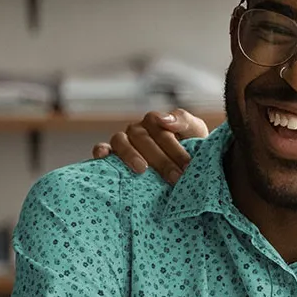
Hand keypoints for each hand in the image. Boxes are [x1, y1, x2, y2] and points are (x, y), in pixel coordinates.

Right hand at [91, 109, 209, 183]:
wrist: (183, 170)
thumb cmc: (190, 149)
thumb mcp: (195, 132)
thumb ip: (184, 120)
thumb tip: (164, 119)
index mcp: (157, 122)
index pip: (160, 126)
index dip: (173, 146)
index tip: (187, 165)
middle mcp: (138, 130)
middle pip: (142, 137)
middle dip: (160, 159)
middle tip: (175, 178)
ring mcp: (124, 141)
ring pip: (120, 140)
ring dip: (130, 154)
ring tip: (142, 169)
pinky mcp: (111, 155)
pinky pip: (102, 148)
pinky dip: (101, 151)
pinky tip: (103, 157)